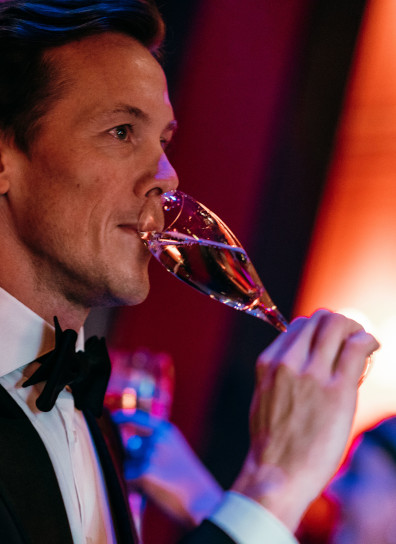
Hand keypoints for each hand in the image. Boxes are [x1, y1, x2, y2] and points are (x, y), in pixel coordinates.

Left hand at [114, 410, 223, 527]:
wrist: (202, 499)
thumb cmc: (188, 479)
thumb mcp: (175, 450)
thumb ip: (155, 443)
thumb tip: (129, 445)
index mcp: (166, 430)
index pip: (136, 417)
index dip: (122, 417)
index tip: (112, 417)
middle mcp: (156, 438)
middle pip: (130, 448)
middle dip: (135, 461)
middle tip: (158, 475)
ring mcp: (150, 454)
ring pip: (128, 465)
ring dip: (136, 475)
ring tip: (158, 483)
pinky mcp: (144, 472)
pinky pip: (128, 480)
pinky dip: (136, 488)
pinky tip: (154, 491)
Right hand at [232, 309, 378, 530]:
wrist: (277, 474)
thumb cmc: (274, 442)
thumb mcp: (266, 397)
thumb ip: (282, 374)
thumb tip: (304, 362)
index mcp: (269, 362)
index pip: (299, 326)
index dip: (319, 330)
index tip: (332, 341)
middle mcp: (288, 361)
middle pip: (319, 319)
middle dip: (339, 323)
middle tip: (351, 337)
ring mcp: (312, 374)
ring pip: (338, 325)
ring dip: (354, 328)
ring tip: (363, 342)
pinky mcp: (336, 389)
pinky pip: (356, 347)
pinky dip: (368, 340)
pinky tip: (372, 347)